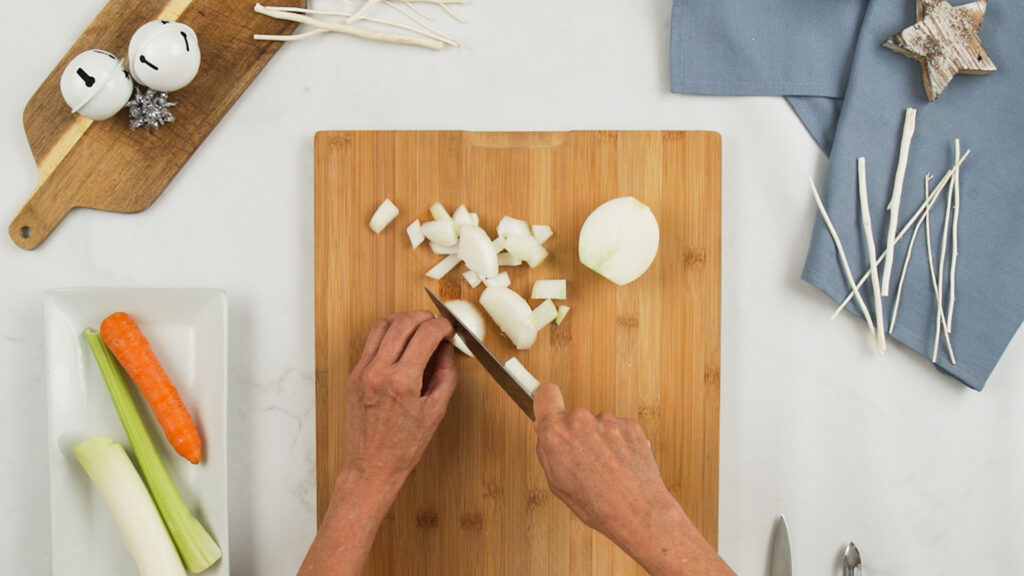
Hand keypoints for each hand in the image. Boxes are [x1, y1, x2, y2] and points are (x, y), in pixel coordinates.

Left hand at [342, 310, 456, 482]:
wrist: (372, 465)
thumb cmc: (404, 446)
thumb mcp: (436, 411)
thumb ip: (445, 374)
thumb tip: (445, 349)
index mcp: (403, 381)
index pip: (426, 334)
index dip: (442, 326)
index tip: (448, 329)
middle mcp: (379, 372)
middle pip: (403, 323)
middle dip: (424, 317)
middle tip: (436, 323)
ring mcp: (363, 372)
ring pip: (382, 326)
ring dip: (403, 320)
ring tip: (417, 327)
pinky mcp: (353, 375)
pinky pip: (370, 342)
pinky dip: (387, 334)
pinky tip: (400, 342)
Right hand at [533, 384, 733, 575]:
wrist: (637, 512)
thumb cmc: (596, 504)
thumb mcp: (557, 483)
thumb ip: (547, 451)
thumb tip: (543, 430)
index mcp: (556, 433)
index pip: (545, 394)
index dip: (546, 400)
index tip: (549, 405)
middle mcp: (580, 421)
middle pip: (573, 417)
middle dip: (576, 434)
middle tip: (585, 461)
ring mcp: (607, 421)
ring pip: (597, 425)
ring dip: (600, 440)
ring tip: (607, 469)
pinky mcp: (629, 425)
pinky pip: (618, 429)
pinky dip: (619, 443)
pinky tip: (621, 465)